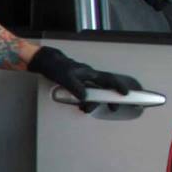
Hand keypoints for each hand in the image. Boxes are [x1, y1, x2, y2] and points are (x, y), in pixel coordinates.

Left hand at [29, 45, 144, 113]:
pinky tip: (80, 105)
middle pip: (104, 88)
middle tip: (113, 107)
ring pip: (94, 92)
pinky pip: (85, 93)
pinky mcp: (77, 83)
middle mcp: (89, 76)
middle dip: (109, 98)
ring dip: (93, 102)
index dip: (118, 86)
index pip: (109, 79)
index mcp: (90, 73)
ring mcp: (83, 80)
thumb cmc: (56, 67)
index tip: (125, 94)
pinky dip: (85, 101)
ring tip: (87, 110)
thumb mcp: (66, 78)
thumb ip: (77, 88)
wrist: (46, 62)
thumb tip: (85, 98)